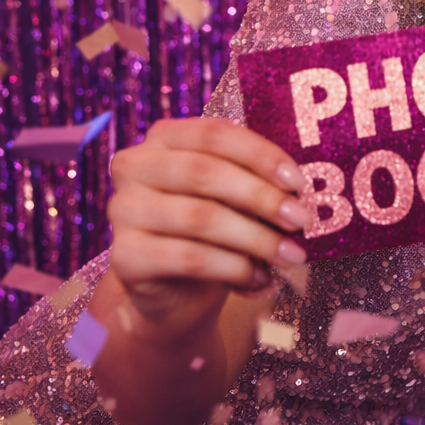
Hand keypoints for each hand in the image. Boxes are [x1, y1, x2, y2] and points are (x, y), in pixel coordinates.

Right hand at [107, 117, 310, 338]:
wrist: (177, 291)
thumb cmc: (215, 230)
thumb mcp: (237, 197)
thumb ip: (259, 184)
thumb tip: (300, 195)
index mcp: (164, 137)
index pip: (216, 133)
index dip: (261, 155)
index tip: (299, 182)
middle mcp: (134, 166)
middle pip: (206, 173)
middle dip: (263, 197)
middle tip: (301, 220)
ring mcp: (123, 210)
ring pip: (201, 218)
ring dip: (256, 238)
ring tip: (290, 255)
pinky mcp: (124, 256)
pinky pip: (190, 257)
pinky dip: (234, 267)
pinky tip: (259, 278)